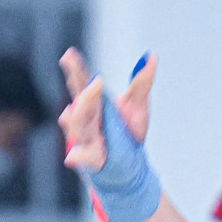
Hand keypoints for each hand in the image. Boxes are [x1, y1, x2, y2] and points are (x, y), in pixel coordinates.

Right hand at [57, 48, 152, 176]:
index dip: (75, 70)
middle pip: (78, 104)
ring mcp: (86, 140)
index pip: (81, 84)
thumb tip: (151, 56)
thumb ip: (142, 83)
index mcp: (93, 104)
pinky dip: (79, 156)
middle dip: (85, 93)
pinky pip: (83, 157)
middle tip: (97, 81)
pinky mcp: (91, 160)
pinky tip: (74, 156)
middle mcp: (86, 120)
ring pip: (76, 128)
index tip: (69, 55)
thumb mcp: (138, 107)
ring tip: (90, 107)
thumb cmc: (127, 134)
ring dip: (81, 117)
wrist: (130, 167)